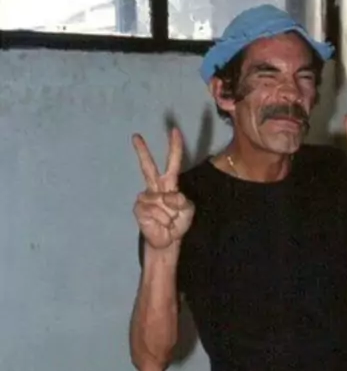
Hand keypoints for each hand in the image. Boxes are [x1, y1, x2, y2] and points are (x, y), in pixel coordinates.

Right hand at [132, 127, 193, 249]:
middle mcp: (155, 188)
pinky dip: (162, 219)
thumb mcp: (188, 210)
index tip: (174, 130)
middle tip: (135, 136)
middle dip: (142, 152)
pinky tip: (161, 224)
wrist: (167, 240)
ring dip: (170, 214)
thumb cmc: (177, 223)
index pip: (173, 162)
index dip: (175, 147)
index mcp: (169, 184)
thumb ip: (182, 201)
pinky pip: (154, 210)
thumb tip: (169, 197)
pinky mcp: (139, 208)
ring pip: (161, 200)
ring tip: (169, 222)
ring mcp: (145, 197)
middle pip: (148, 167)